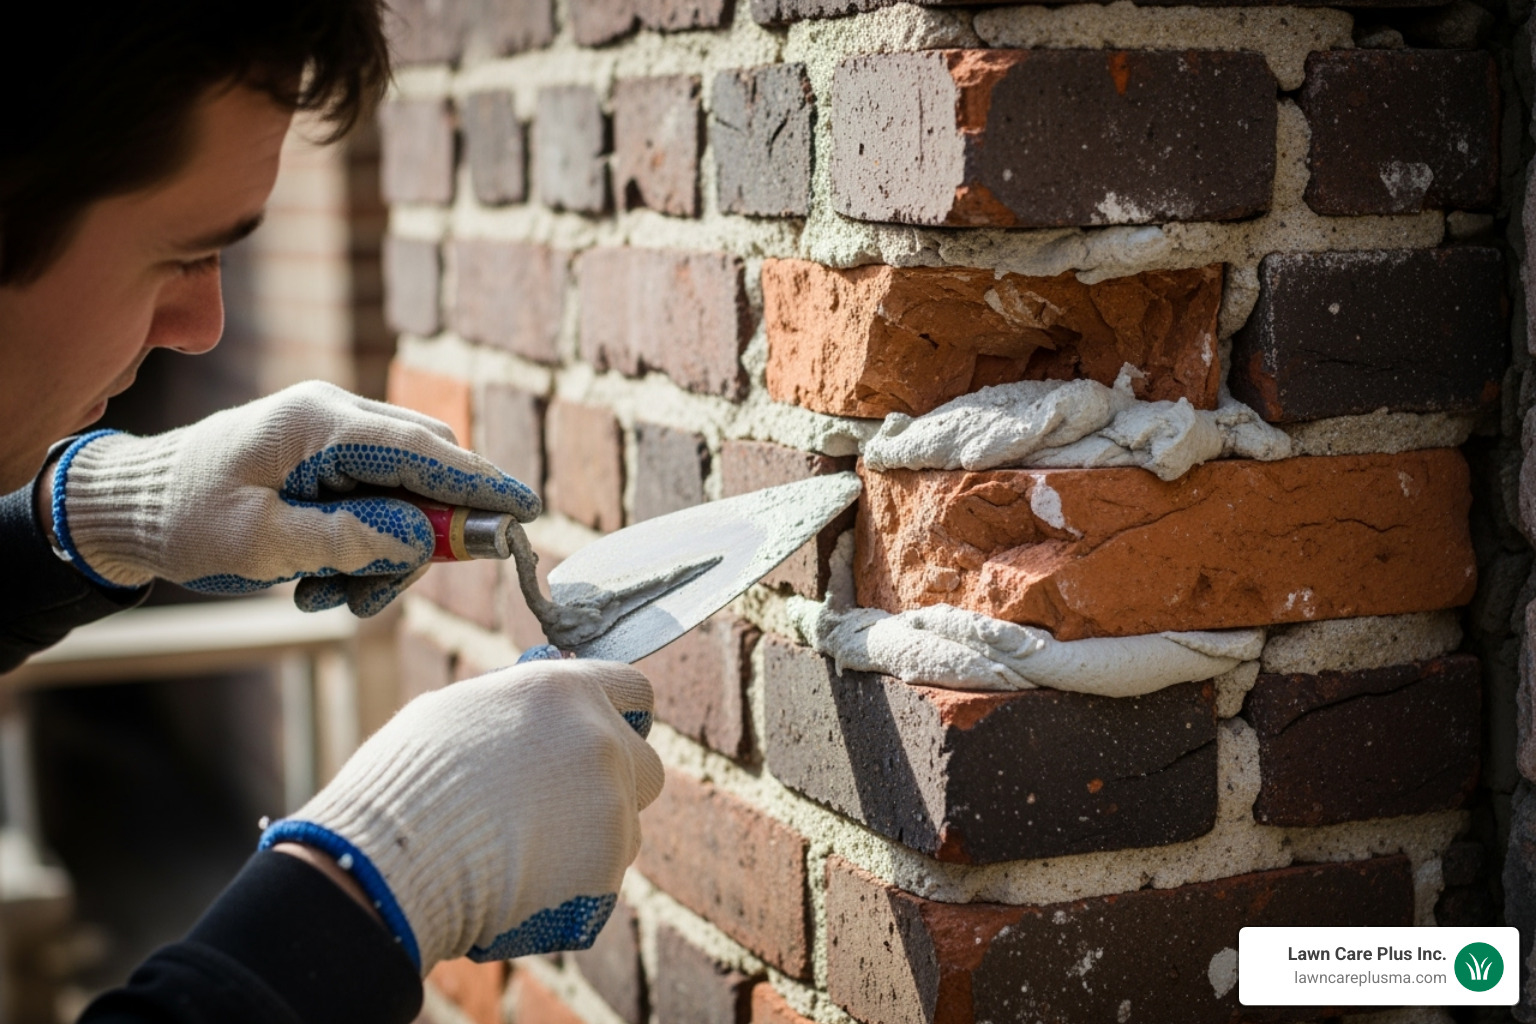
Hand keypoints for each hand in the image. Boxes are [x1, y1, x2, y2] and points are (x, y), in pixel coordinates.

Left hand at [48, 380, 538, 615]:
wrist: (124, 511)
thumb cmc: (182, 520)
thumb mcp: (260, 543)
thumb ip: (345, 538)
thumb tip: (416, 541)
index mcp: (319, 423)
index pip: (423, 449)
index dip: (479, 483)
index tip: (526, 512)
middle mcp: (334, 418)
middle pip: (424, 472)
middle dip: (420, 539)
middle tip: (379, 593)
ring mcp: (331, 439)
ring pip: (404, 495)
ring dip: (383, 555)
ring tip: (327, 597)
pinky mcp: (325, 464)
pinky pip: (376, 504)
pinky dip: (363, 549)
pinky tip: (318, 582)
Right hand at [259, 659, 663, 970]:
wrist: (395, 861)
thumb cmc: (408, 780)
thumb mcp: (459, 712)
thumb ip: (518, 711)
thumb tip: (535, 715)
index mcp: (566, 692)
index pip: (634, 691)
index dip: (622, 716)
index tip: (607, 735)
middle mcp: (602, 742)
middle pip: (646, 765)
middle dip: (615, 785)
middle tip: (561, 806)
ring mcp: (612, 808)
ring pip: (627, 827)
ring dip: (593, 839)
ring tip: (521, 852)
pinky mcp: (607, 871)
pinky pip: (604, 877)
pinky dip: (573, 884)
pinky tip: (519, 886)